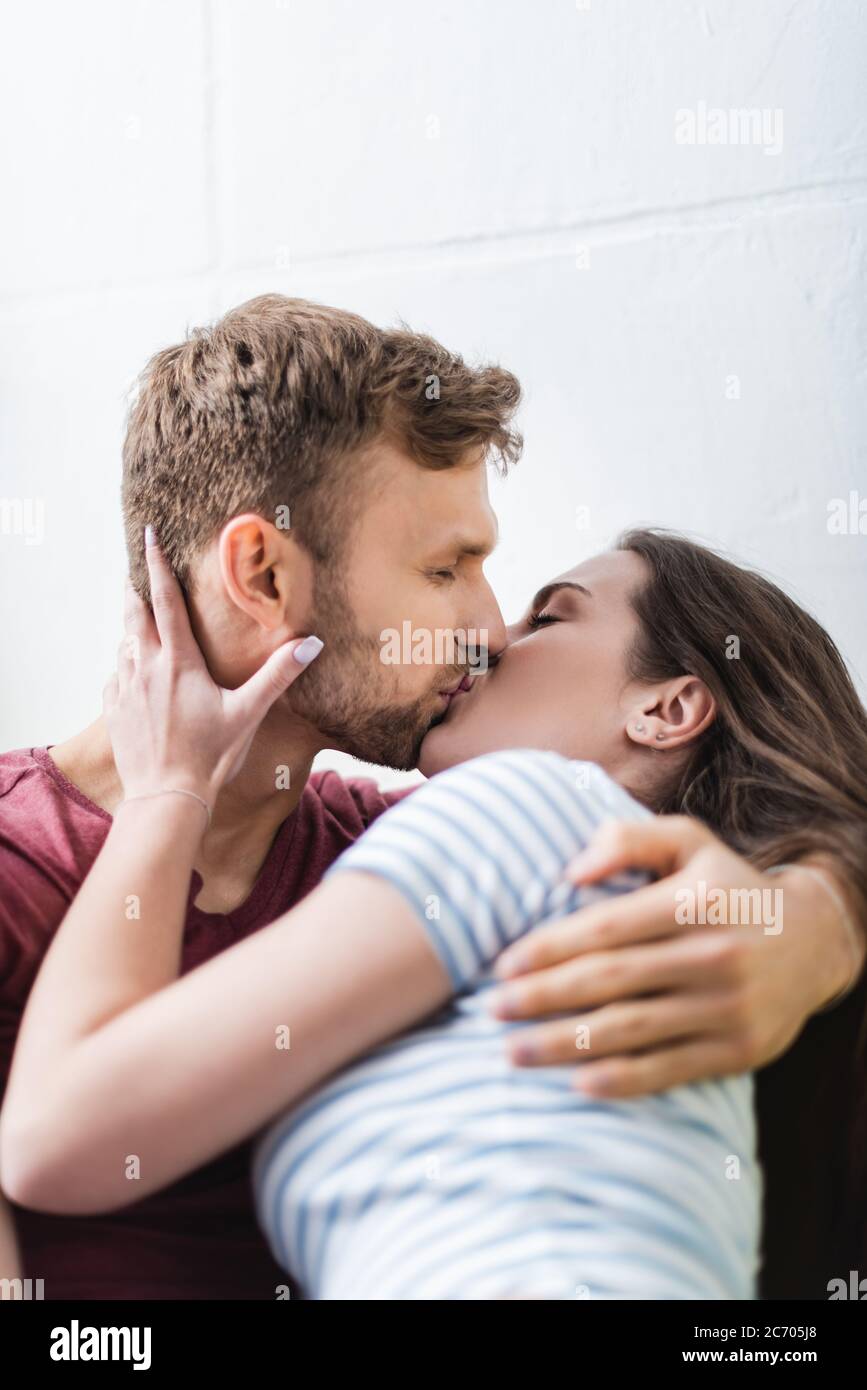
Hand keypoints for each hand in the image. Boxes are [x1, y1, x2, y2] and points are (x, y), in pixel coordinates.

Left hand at [103, 530, 322, 811]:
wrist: (165, 797)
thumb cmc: (210, 756)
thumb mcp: (249, 713)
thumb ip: (278, 675)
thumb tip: (311, 644)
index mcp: (179, 662)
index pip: (165, 601)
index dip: (156, 565)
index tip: (148, 537)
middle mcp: (146, 668)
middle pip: (134, 615)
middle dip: (135, 590)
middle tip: (134, 573)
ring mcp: (125, 689)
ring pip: (124, 646)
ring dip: (131, 631)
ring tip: (140, 626)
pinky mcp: (114, 711)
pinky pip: (117, 677)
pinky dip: (125, 667)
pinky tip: (134, 674)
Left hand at [488, 817, 862, 1097]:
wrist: (817, 940)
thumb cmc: (728, 886)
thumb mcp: (689, 842)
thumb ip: (629, 839)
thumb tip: (570, 872)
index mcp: (695, 902)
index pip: (608, 928)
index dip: (550, 948)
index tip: (504, 965)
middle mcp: (714, 955)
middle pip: (611, 982)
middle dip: (543, 999)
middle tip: (492, 1009)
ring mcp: (728, 1008)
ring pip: (631, 1031)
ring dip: (565, 1045)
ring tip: (514, 1052)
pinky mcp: (739, 1050)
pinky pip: (669, 1069)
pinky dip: (621, 1081)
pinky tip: (576, 1083)